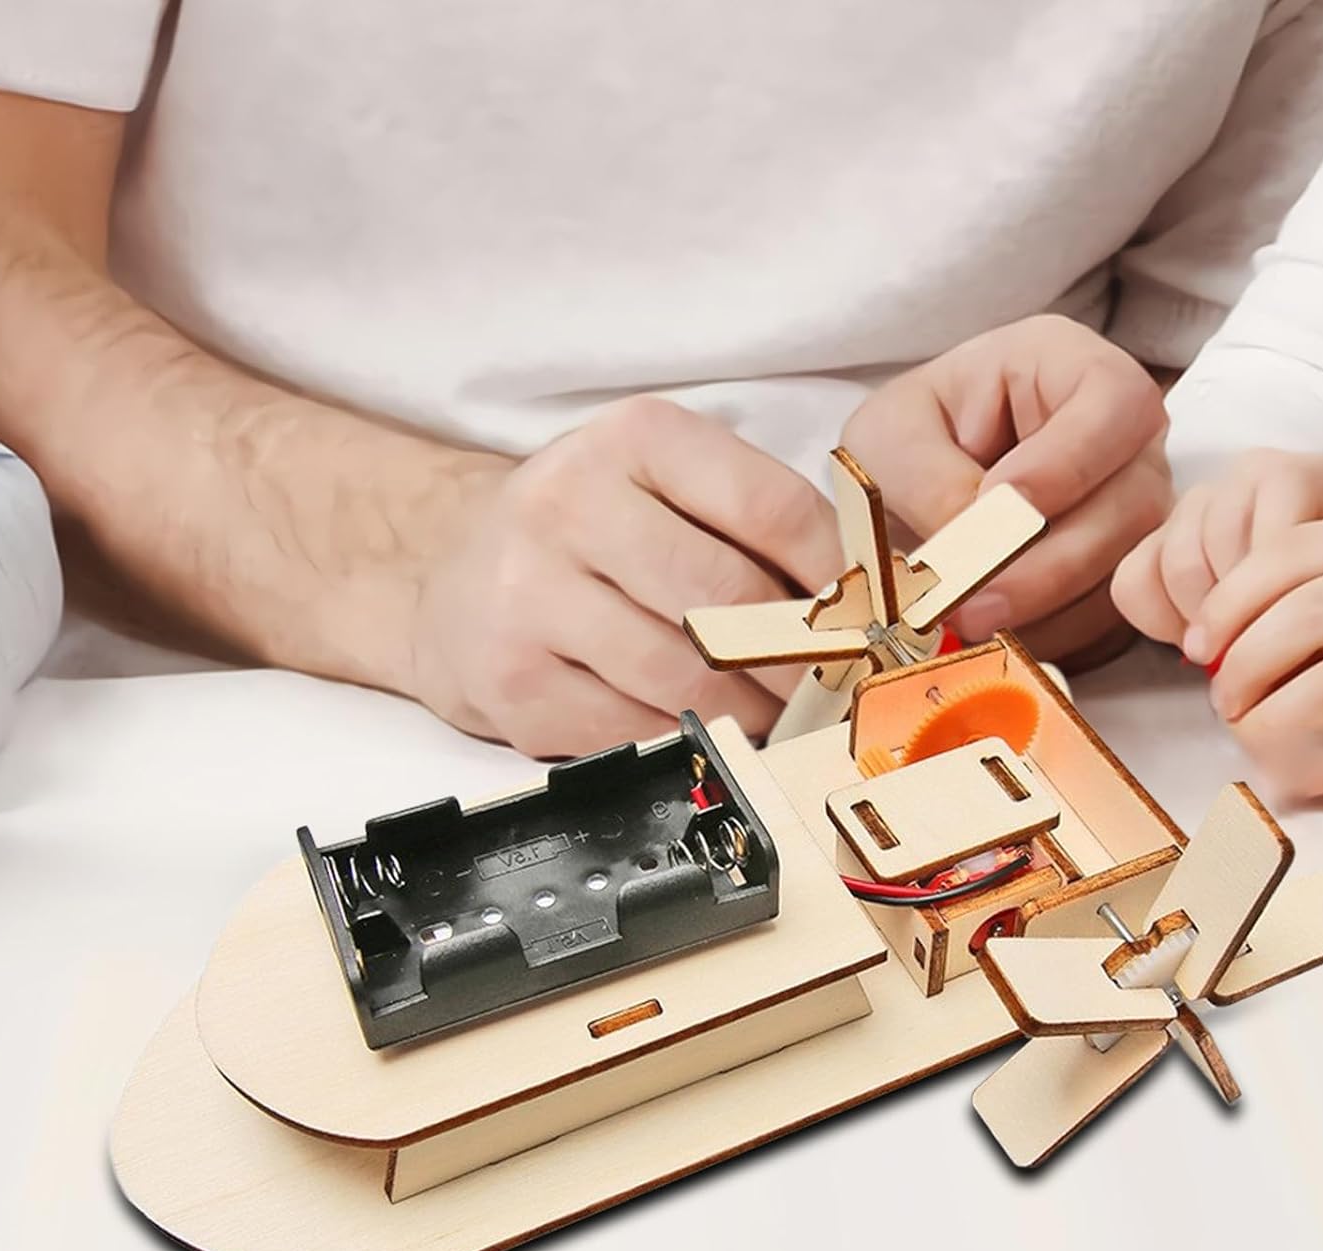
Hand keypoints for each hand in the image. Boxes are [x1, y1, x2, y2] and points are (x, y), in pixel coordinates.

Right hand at [411, 397, 841, 756]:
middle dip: (798, 658)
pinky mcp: (512, 681)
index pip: (768, 507)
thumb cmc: (587, 533)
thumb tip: (863, 596)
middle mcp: (569, 506)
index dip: (836, 574)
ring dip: (751, 710)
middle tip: (833, 684)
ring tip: (776, 712)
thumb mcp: (663, 486)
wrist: (453, 575)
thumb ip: (752, 522)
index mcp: (631, 440)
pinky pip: (633, 729)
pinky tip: (700, 725)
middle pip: (726, 599)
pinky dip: (686, 737)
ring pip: (683, 677)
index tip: (869, 616)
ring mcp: (529, 597)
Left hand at [842, 315, 1170, 665]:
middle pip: (1132, 503)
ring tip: (971, 627)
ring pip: (1126, 570)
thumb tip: (972, 545)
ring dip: (1048, 611)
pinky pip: (1113, 618)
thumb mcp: (890, 439)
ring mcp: (1132, 512)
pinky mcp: (1120, 577)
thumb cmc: (911, 440)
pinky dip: (1056, 637)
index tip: (1001, 503)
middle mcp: (1123, 441)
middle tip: (974, 602)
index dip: (1067, 461)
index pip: (1113, 404)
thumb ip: (929, 479)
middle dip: (1048, 565)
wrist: (911, 486)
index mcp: (1071, 371)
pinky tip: (997, 640)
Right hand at [1112, 450, 1322, 646]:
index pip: (1278, 539)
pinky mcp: (1158, 533)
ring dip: (1196, 619)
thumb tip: (1284, 673)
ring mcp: (1198, 499)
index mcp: (1312, 476)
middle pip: (1217, 546)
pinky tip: (1189, 634)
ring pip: (1173, 562)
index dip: (1273, 604)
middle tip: (1250, 659)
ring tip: (1224, 649)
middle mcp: (1249, 474)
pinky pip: (1133, 579)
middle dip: (1231, 616)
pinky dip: (1155, 617)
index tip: (1280, 654)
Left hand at [1186, 497, 1322, 796]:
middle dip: (1241, 669)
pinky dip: (1322, 769)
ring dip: (1270, 721)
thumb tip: (1216, 646)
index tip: (1198, 647)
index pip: (1285, 557)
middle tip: (1224, 701)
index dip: (1224, 607)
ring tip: (1254, 735)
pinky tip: (1303, 776)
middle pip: (1299, 620)